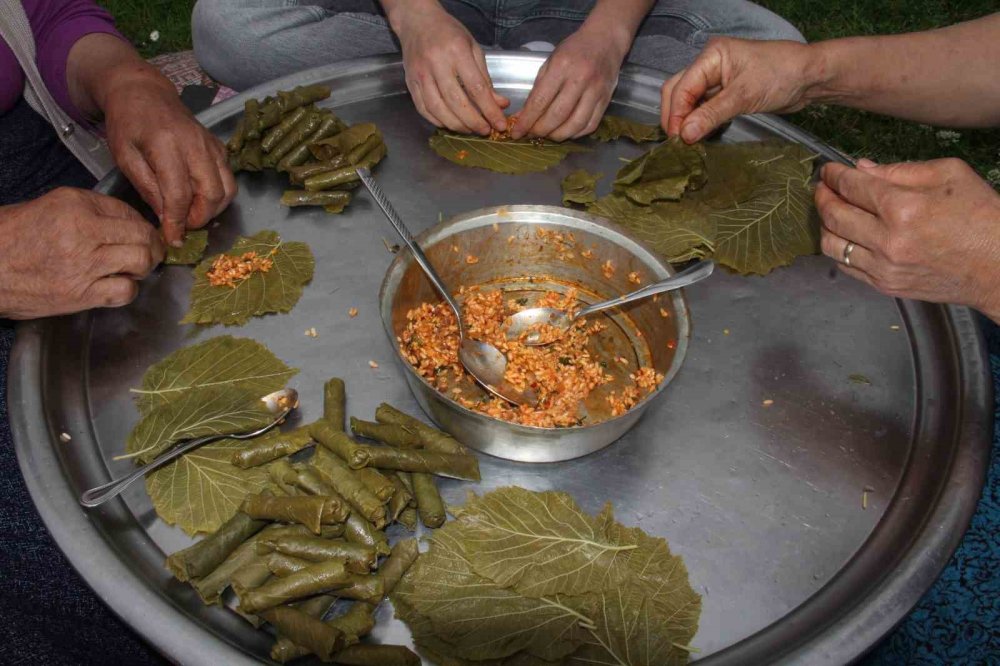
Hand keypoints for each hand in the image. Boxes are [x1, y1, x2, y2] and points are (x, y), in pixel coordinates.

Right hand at [0, 188, 164, 318]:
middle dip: (154, 244)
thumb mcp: (48, 208)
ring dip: (145, 266)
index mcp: (74, 205)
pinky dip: (128, 289)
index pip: (127, 211)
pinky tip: (119, 285)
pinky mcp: (81, 294)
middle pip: (142, 236)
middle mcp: (82, 231)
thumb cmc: (11, 238)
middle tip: (153, 251)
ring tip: (137, 268)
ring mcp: (84, 264)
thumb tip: (126, 222)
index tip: (143, 231)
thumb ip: (89, 211)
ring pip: (141, 261)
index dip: (142, 223)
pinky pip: (125, 291)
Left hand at [103, 73, 235, 246]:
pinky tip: (198, 196)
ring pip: (228, 188)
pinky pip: (228, 178)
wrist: (143, 92)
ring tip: (192, 214)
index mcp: (166, 145)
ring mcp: (212, 144)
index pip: (179, 193)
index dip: (177, 222)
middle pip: (212, 193)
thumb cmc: (127, 123)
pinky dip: (218, 194)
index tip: (172, 239)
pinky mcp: (219, 146)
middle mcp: (196, 144)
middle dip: (200, 218)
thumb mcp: (124, 156)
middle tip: (182, 226)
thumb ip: (147, 187)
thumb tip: (166, 218)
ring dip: (213, 209)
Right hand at [386, 0, 508, 133]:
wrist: (417, 22)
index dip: (489, 110)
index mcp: (456, 51)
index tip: (499, 124)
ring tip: (470, 130)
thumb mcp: (473, 48)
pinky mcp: (409, 83)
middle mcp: (436, 63)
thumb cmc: (448, 33)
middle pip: (457, 102)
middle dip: (474, 122)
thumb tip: (500, 104)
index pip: (476, 88)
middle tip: (485, 131)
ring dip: (456, 125)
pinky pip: (423, 109)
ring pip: (439, 109)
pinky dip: (438, 121)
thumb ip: (485, 78)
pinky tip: (450, 124)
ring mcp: (420, 74)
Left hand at [512, 24, 625, 140]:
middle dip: (541, 130)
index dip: (527, 121)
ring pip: (575, 124)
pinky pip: (590, 125)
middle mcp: (581, 79)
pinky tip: (566, 131)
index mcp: (562, 66)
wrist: (605, 40)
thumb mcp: (550, 62)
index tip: (517, 132)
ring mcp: (596, 91)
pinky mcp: (606, 100)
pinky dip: (576, 134)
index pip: (540, 101)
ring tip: (548, 135)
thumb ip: (537, 90)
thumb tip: (523, 116)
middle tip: (532, 134)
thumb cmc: (574, 50)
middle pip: (557, 116)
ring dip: (558, 136)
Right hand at [661, 37, 820, 142]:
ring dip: (686, 121)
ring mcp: (717, 80)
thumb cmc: (781, 75)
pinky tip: (701, 135)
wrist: (810, 78)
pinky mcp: (726, 94)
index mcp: (711, 56)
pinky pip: (704, 108)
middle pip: (678, 92)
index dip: (676, 114)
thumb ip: (711, 115)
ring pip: (689, 102)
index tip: (678, 139)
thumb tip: (684, 135)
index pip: (682, 87)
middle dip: (675, 117)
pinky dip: (699, 122)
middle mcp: (710, 65)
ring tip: (688, 143)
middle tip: (678, 143)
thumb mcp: (744, 96)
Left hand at [817, 158, 999, 316]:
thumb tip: (862, 169)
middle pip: (833, 215)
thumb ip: (900, 169)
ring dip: (824, 224)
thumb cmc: (981, 215)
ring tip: (831, 211)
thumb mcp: (949, 174)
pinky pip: (846, 266)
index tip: (828, 170)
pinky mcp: (885, 285)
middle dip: (822, 196)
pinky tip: (846, 235)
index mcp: (903, 207)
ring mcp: (883, 267)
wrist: (998, 265)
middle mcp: (888, 240)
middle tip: (822, 188)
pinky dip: (839, 248)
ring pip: (832, 244)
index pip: (851, 186)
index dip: (833, 175)